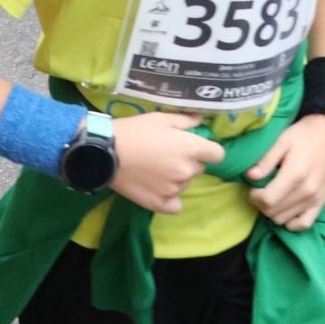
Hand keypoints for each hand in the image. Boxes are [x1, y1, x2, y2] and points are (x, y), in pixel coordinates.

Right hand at [109, 111, 223, 212]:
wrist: (106, 153)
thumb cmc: (135, 131)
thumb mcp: (161, 118)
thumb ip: (186, 121)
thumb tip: (201, 120)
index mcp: (191, 149)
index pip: (218, 155)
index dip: (208, 150)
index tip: (196, 148)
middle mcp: (187, 171)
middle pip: (199, 168)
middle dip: (189, 162)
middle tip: (167, 155)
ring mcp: (174, 189)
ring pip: (184, 184)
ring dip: (176, 178)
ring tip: (155, 169)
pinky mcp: (160, 204)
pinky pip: (175, 205)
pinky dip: (170, 198)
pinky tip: (158, 189)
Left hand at [246, 114, 324, 230]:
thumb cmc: (302, 135)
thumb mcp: (281, 141)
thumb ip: (265, 160)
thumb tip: (249, 176)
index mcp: (295, 174)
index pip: (267, 200)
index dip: (254, 196)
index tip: (253, 187)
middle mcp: (306, 190)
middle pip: (273, 212)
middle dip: (261, 204)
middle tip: (261, 190)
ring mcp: (315, 198)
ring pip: (284, 220)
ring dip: (273, 211)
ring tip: (273, 196)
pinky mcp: (321, 202)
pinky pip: (304, 224)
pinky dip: (291, 222)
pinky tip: (285, 210)